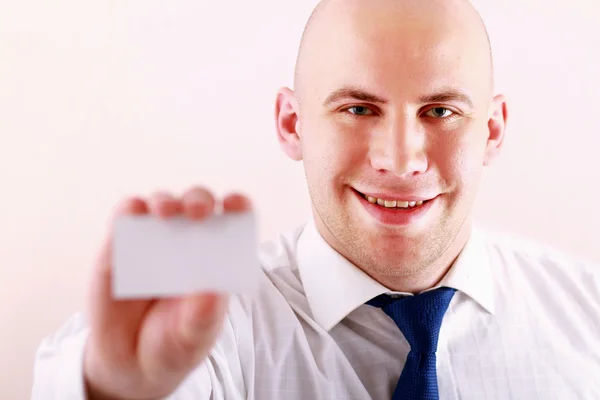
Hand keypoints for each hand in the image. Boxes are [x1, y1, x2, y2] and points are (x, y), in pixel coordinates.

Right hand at [83, 187, 250, 399]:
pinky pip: (124, 220)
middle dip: (198, 200)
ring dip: (164, 201)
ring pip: (160, 204)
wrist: (129, 365)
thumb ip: (202, 320)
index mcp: (216, 261)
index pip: (232, 223)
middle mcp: (187, 243)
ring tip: (165, 213)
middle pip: (196, 205)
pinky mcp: (119, 247)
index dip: (237, 206)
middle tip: (197, 212)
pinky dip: (128, 211)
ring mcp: (153, 242)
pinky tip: (132, 214)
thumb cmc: (172, 346)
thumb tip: (211, 293)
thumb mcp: (191, 341)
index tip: (236, 204)